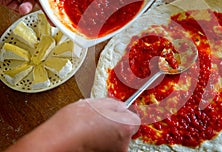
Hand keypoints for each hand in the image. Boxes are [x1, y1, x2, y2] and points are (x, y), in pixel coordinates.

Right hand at [6, 98, 140, 151]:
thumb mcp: (98, 103)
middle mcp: (123, 143)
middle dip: (114, 125)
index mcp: (126, 126)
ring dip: (106, 134)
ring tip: (90, 128)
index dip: (123, 115)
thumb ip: (116, 105)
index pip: (134, 119)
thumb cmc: (75, 123)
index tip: (116, 113)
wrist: (57, 141)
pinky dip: (99, 143)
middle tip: (99, 119)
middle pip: (125, 131)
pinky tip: (87, 137)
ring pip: (114, 140)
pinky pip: (106, 147)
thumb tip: (122, 107)